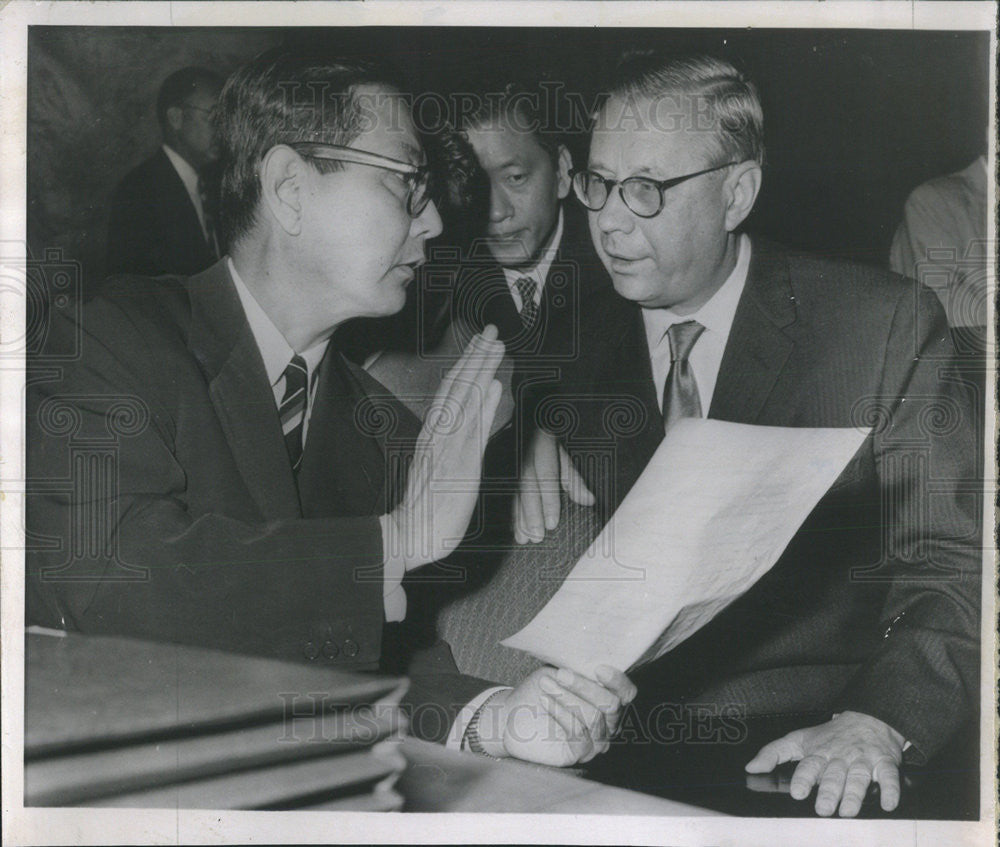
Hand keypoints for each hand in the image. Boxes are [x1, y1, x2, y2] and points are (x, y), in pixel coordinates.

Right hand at [382, 326, 503, 570]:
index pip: (450, 391)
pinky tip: (492, 384)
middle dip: (476, 357)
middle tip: (492, 331)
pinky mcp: (459, 465)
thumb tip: (476, 415)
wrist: (411, 536)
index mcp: (433, 434)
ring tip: (495, 345)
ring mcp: (448, 448)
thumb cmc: (426, 508)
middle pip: (458, 387)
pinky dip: (482, 404)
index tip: (480, 342)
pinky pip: (472, 429)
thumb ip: (457, 441)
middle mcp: (439, 436)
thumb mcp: (441, 467)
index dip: (467, 364)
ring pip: (465, 400)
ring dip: (481, 370)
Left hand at [477, 665, 635, 766]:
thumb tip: (589, 654)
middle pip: (611, 705)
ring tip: (545, 683)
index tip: (598, 668)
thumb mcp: (560, 671)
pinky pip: (577, 731)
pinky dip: (560, 713)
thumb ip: (579, 666)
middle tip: (561, 674)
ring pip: (593, 717)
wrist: (514, 713)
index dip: (617, 681)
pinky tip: (545, 700)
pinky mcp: (578, 753)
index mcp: (609, 701)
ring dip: (567, 697)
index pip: (627, 693)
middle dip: (585, 686)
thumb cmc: (541, 689)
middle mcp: (608, 723)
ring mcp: (595, 741)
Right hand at [513, 429, 594, 543]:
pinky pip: (502, 492)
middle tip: (537, 537)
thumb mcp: (563, 456)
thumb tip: (589, 501)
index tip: (552, 524)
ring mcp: (507, 457)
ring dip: (517, 517)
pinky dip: (508, 511)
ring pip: (511, 490)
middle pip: (527, 486)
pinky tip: (512, 527)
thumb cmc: (545, 443)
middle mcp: (523, 451)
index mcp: (542, 445)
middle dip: (531, 513)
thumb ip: (574, 479)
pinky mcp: (496, 465)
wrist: (521, 424)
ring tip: (523, 538)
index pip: (547, 476)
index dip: (549, 501)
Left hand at [744, 711, 904, 816]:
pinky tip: (888, 803)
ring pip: (859, 777)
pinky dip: (890, 789)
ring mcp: (863, 760)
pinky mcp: (885, 763)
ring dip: (854, 794)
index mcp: (819, 753)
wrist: (867, 718)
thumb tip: (750, 767)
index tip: (798, 792)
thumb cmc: (829, 736)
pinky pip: (889, 776)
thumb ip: (773, 753)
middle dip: (829, 792)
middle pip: (834, 775)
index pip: (809, 766)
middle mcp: (840, 757)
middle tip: (823, 809)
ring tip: (848, 811)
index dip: (804, 779)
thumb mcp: (798, 739)